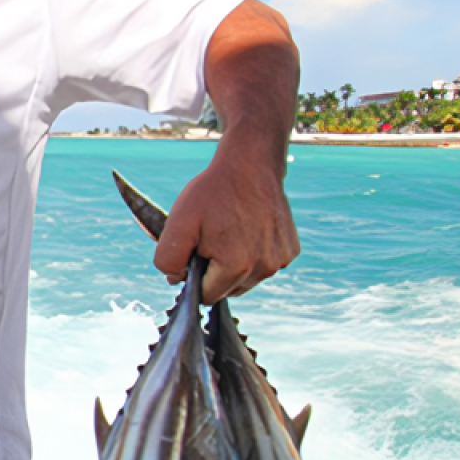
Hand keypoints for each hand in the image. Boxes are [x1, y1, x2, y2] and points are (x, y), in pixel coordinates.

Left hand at [153, 149, 298, 303]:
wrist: (250, 164)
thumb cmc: (213, 192)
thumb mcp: (178, 223)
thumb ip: (168, 259)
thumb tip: (176, 279)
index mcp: (237, 267)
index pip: (207, 295)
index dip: (194, 276)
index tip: (195, 250)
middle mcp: (264, 269)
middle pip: (228, 289)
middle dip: (214, 271)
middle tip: (211, 238)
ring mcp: (280, 260)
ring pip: (247, 279)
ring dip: (235, 264)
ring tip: (229, 232)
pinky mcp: (290, 250)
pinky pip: (264, 264)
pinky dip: (254, 254)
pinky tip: (247, 229)